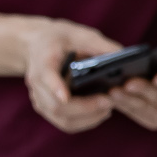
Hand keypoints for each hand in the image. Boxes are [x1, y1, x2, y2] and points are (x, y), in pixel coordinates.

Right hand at [20, 17, 122, 133]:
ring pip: (61, 118)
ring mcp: (39, 98)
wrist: (38, 44)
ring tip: (108, 108)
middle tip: (109, 102)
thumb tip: (121, 55)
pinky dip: (84, 122)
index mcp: (43, 60)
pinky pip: (64, 122)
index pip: (46, 76)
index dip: (55, 87)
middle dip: (84, 107)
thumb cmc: (61, 38)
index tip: (65, 97)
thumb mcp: (79, 33)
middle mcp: (36, 83)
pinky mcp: (45, 108)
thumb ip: (99, 44)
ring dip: (87, 118)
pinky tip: (100, 113)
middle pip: (56, 105)